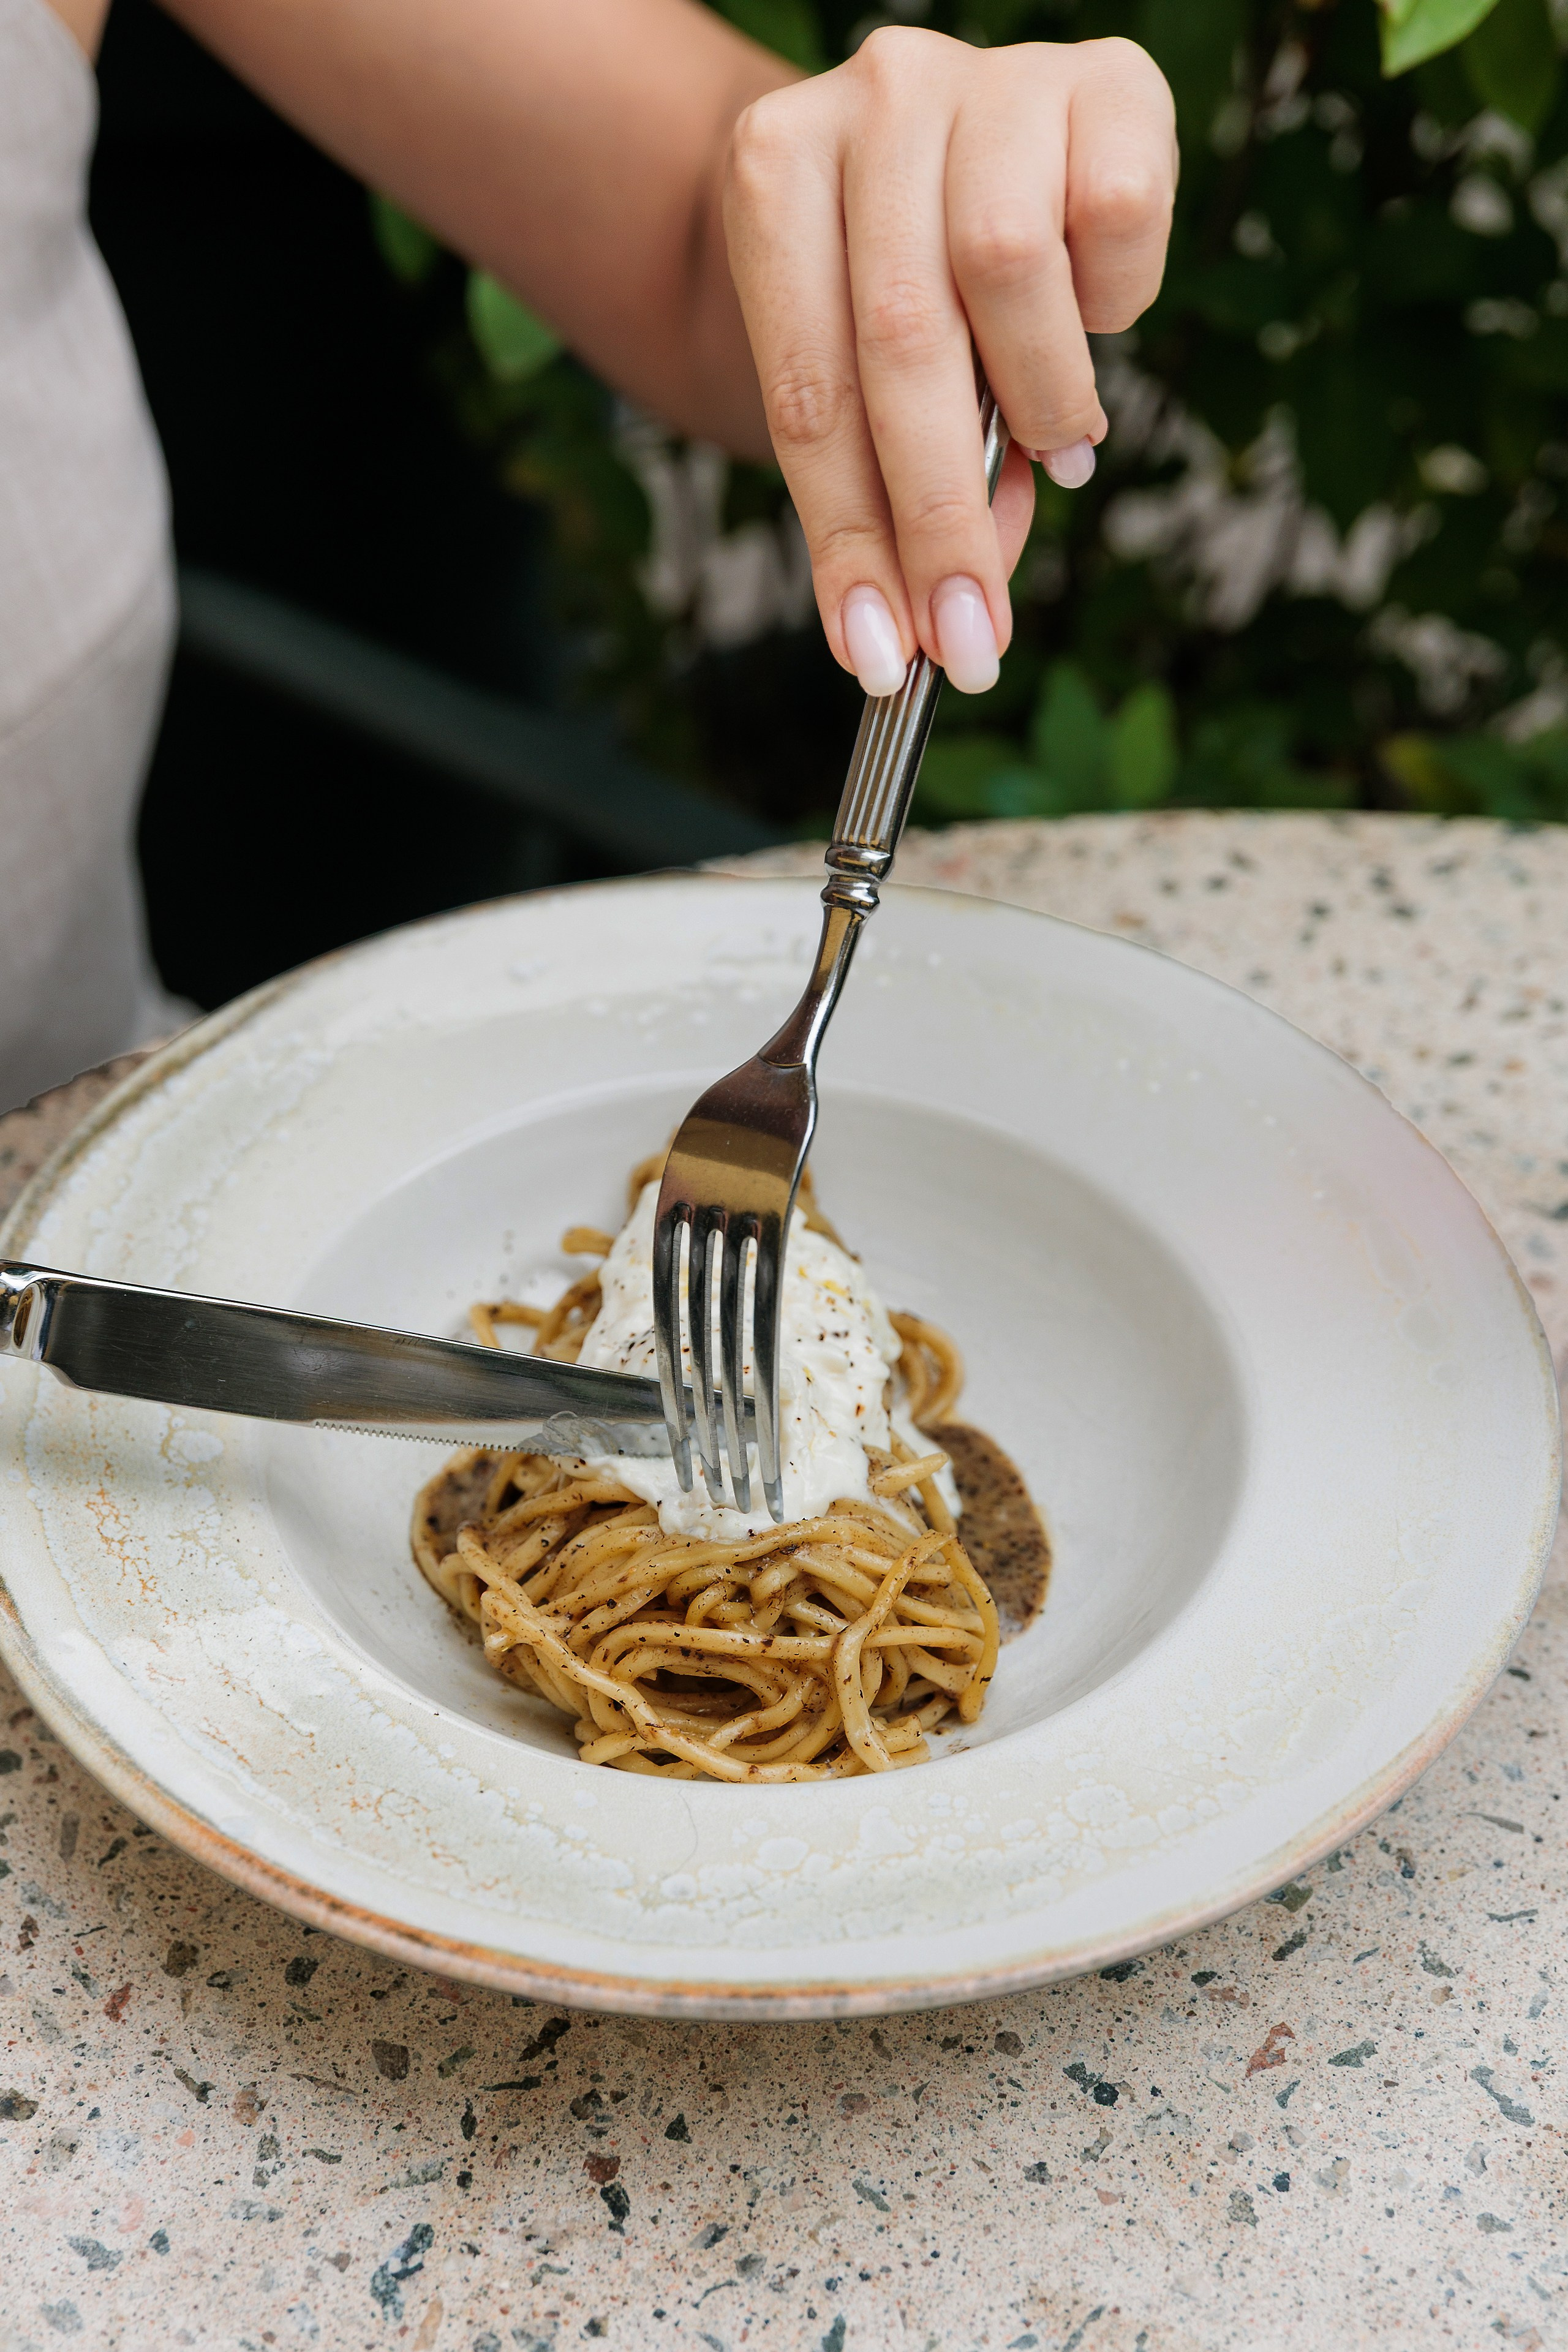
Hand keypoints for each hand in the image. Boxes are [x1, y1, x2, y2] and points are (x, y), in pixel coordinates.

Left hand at [723, 30, 1174, 694]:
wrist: (949, 141)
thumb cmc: (892, 273)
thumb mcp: (867, 376)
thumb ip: (906, 473)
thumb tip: (964, 602)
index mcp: (779, 171)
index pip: (810, 393)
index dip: (849, 541)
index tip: (882, 655)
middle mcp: (876, 99)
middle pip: (901, 342)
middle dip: (941, 519)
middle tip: (972, 634)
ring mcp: (991, 75)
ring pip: (1007, 267)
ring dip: (1040, 399)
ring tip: (1056, 445)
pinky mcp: (1110, 72)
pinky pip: (1117, 215)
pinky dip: (1114, 301)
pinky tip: (1093, 315)